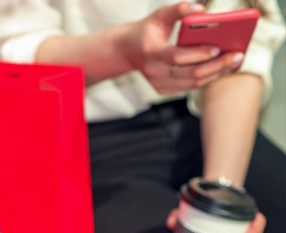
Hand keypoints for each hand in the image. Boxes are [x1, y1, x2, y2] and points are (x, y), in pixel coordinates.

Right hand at [125, 1, 243, 94]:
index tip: (218, 47)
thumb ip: (179, 9)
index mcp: (151, 52)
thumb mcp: (159, 15)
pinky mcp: (162, 90)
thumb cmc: (147, 30)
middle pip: (190, 74)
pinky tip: (222, 69)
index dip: (199, 54)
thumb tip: (201, 9)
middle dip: (217, 66)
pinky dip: (207, 78)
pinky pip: (190, 86)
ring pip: (193, 83)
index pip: (177, 56)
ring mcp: (158, 83)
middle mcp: (154, 71)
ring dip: (216, 73)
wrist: (127, 50)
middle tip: (237, 56)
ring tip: (235, 62)